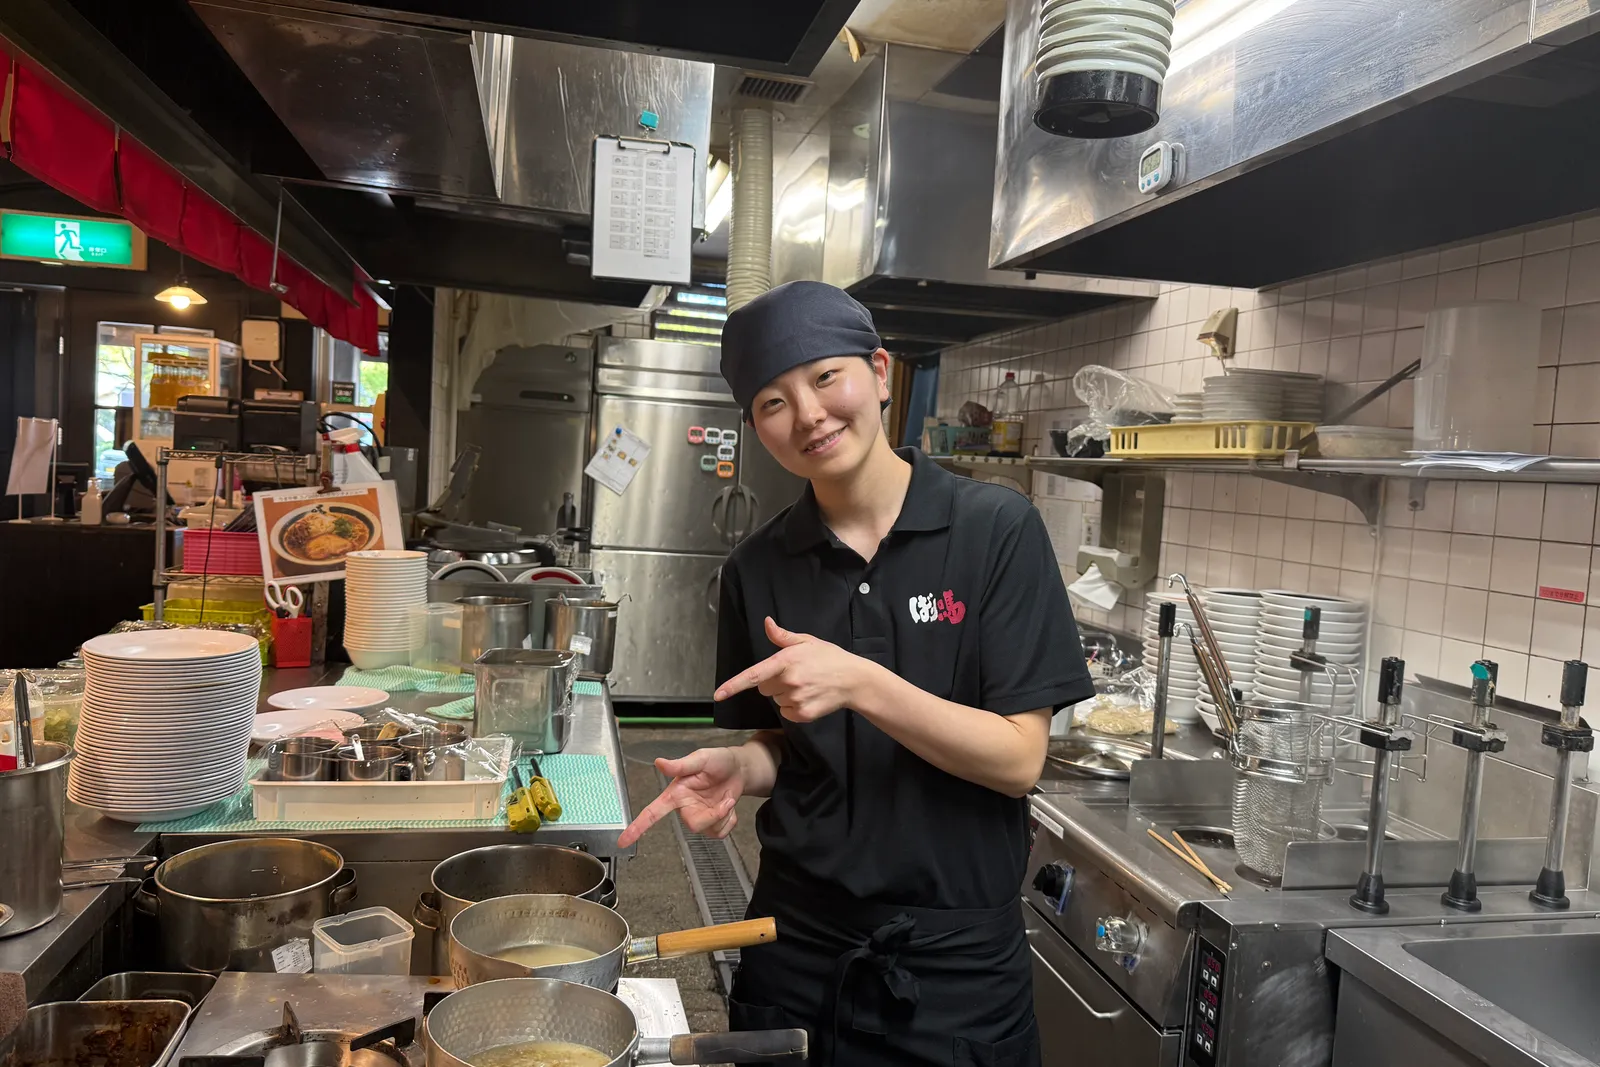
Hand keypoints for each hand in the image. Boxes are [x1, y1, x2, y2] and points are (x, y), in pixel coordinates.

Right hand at [617, 747, 745, 846]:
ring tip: (727, 798)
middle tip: (726, 799)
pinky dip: (730, 821)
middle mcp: (684, 808)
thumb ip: (680, 765)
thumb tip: (659, 762)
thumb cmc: (717, 760)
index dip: (637, 827)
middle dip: (714, 815)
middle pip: (694, 826)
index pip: (652, 812)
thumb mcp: (700, 758)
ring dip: (724, 816)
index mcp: (676, 794)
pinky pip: (720, 834)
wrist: (739, 769)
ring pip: (709, 831)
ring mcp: (699, 817)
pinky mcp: (712, 824)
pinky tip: (729, 807)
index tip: (623, 841)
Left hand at [714, 617, 877, 722]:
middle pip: (764, 688)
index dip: (734, 685)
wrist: (854, 680)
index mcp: (786, 661)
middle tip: (793, 674)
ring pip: (776, 700)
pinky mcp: (803, 714)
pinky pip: (786, 713)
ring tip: (805, 685)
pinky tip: (808, 697)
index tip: (718, 694)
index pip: (754, 675)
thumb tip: (766, 623)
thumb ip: (782, 636)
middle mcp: (789, 682)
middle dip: (773, 682)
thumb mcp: (807, 642)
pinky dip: (794, 708)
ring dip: (785, 694)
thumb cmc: (829, 658)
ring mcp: (796, 699)